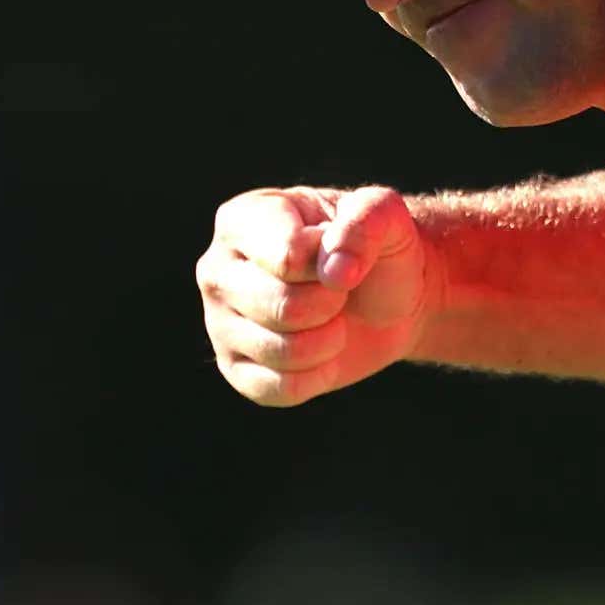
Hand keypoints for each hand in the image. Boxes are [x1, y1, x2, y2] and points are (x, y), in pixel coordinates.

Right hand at [196, 185, 439, 405]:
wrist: (386, 300)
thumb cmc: (377, 248)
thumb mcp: (385, 215)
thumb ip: (366, 221)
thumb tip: (336, 271)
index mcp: (243, 219)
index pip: (287, 258)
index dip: (331, 265)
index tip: (340, 254)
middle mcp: (217, 269)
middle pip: (282, 306)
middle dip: (330, 304)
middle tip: (338, 291)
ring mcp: (219, 322)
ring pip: (281, 350)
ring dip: (328, 340)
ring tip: (331, 318)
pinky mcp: (234, 368)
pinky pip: (278, 389)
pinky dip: (317, 375)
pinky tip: (322, 352)